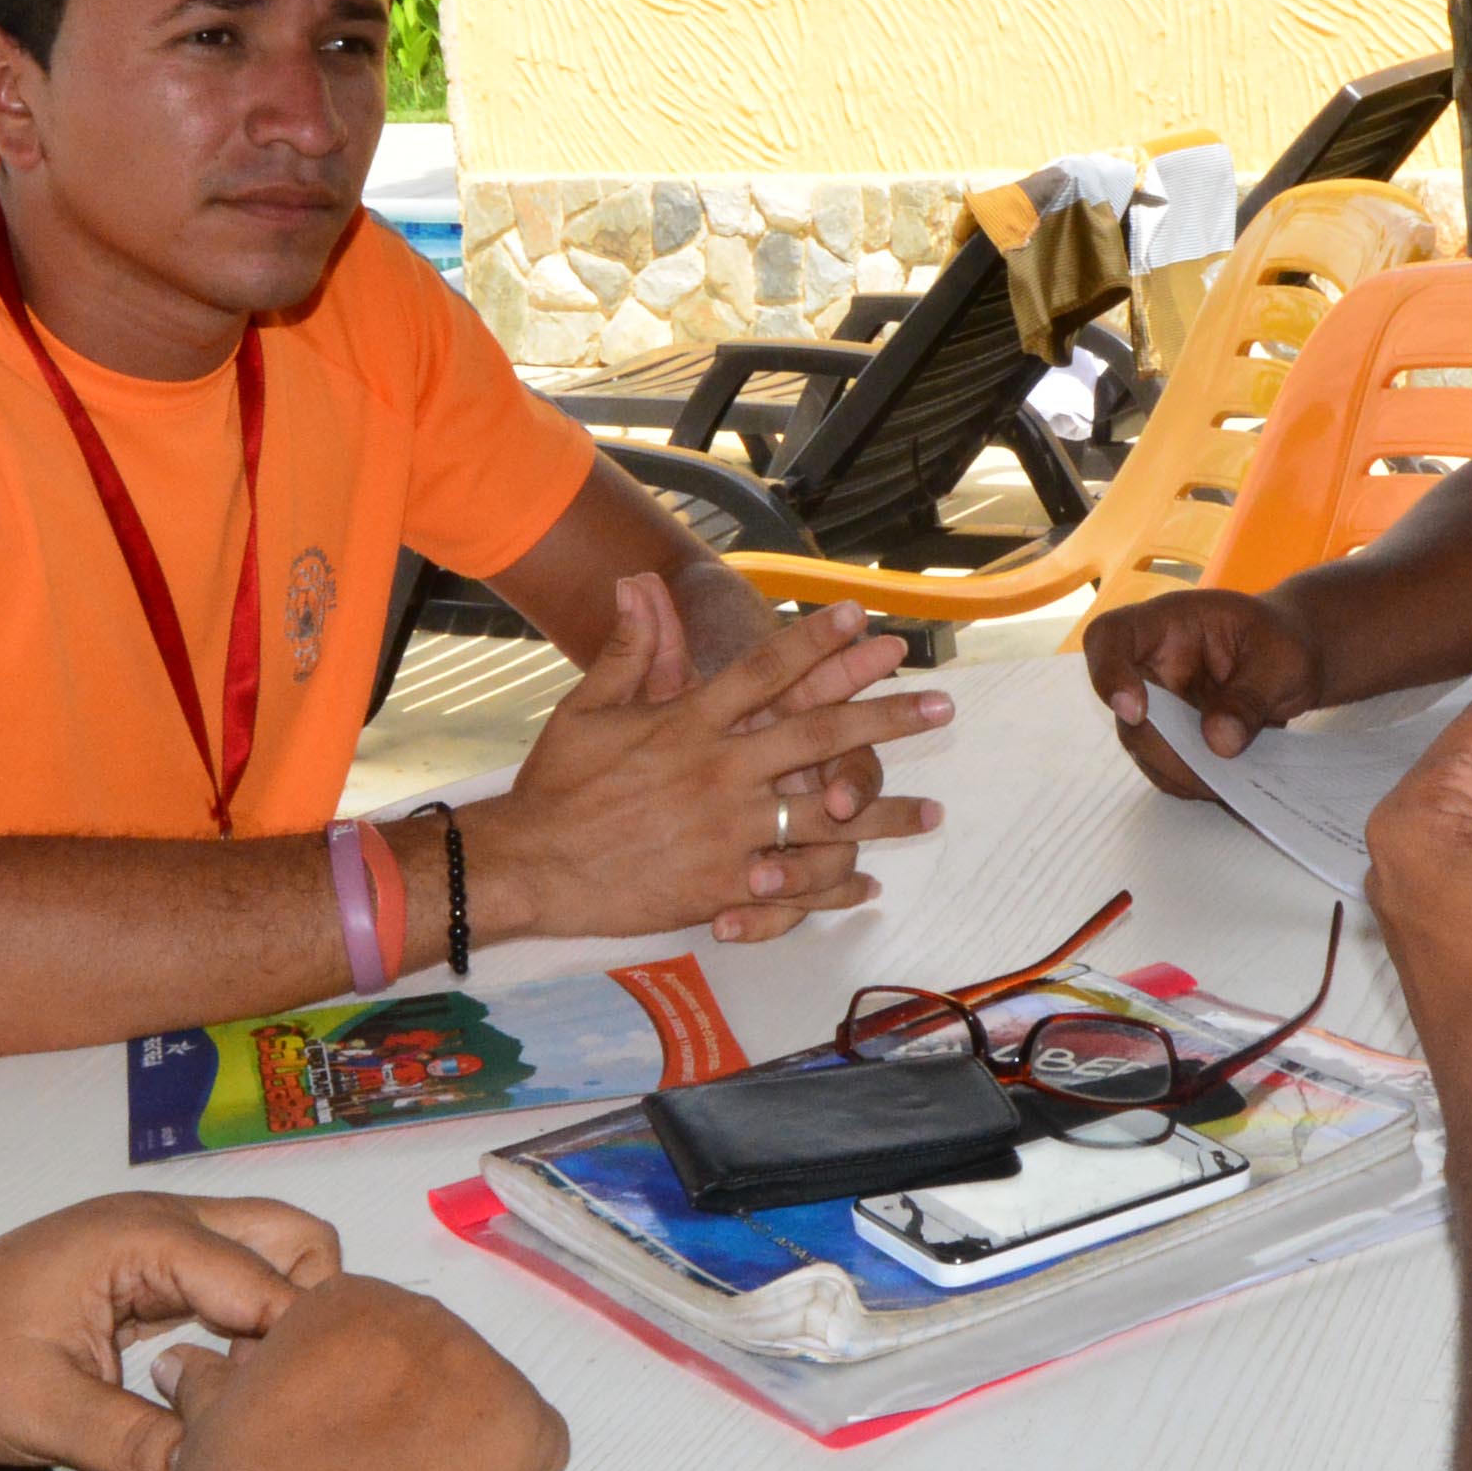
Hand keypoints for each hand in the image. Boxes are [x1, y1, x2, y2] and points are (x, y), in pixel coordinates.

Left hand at [0, 1194, 342, 1470]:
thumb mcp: (50, 1417)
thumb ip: (144, 1441)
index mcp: (143, 1236)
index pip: (267, 1279)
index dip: (293, 1348)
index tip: (300, 1417)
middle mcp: (163, 1221)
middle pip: (291, 1237)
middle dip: (308, 1310)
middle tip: (284, 1396)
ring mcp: (157, 1242)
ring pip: (268, 1256)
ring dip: (279, 1318)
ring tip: (256, 1398)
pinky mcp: (149, 1272)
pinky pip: (231, 1282)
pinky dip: (248, 1325)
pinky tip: (226, 1388)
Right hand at [147, 1275, 568, 1470]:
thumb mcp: (212, 1423)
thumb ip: (210, 1381)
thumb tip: (181, 1362)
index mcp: (346, 1300)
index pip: (368, 1331)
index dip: (354, 1394)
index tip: (333, 1441)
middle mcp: (424, 1317)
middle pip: (431, 1361)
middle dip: (410, 1414)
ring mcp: (486, 1369)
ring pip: (483, 1405)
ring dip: (457, 1448)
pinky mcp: (531, 1428)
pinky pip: (534, 1448)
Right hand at [473, 577, 949, 947]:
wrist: (531, 866)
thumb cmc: (557, 785)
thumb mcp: (587, 707)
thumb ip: (629, 649)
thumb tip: (639, 584)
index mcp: (690, 722)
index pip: (767, 669)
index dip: (819, 640)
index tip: (864, 618)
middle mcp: (720, 770)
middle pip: (819, 733)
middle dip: (885, 716)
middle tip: (940, 703)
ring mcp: (727, 830)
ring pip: (825, 816)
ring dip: (884, 813)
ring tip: (934, 811)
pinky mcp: (723, 884)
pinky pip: (794, 884)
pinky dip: (833, 886)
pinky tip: (867, 885)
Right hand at [1081, 586, 1326, 800]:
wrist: (1295, 661)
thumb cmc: (1284, 643)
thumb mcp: (1282, 661)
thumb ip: (1251, 697)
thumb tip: (1218, 743)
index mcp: (1169, 624)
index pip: (1111, 637)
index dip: (1108, 673)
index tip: (1135, 711)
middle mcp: (1151, 665)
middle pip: (1124, 710)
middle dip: (1164, 746)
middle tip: (1214, 764)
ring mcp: (1157, 704)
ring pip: (1143, 747)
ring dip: (1182, 771)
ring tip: (1232, 778)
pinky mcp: (1171, 737)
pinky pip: (1166, 768)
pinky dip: (1193, 782)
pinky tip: (1229, 780)